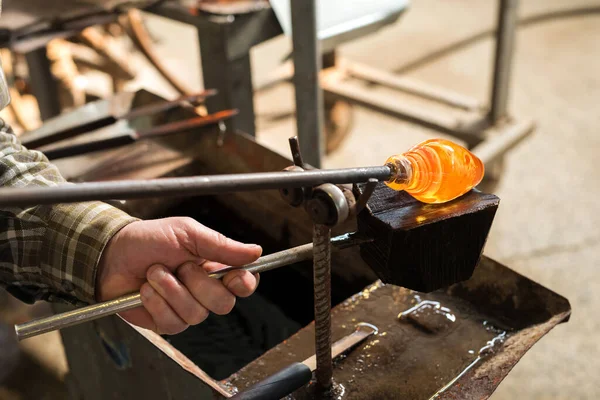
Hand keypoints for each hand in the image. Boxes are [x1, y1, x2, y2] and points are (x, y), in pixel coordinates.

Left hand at [96, 217, 261, 334]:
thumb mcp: (187, 233)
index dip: (244, 284)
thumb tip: (256, 251)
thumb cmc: (149, 239)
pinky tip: (145, 290)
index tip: (235, 277)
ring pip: (196, 314)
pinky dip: (156, 302)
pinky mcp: (165, 322)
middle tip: (180, 266)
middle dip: (198, 283)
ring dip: (171, 290)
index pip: (243, 284)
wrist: (111, 255)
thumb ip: (221, 245)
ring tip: (154, 272)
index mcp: (214, 267)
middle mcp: (203, 290)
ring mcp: (184, 308)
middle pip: (223, 303)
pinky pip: (173, 323)